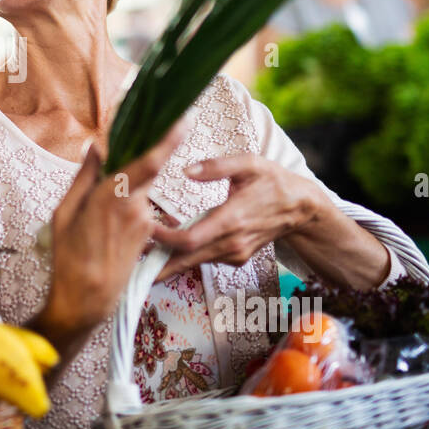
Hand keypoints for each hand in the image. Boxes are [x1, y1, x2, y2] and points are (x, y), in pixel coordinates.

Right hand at [34, 119, 193, 347]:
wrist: (87, 299)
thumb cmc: (69, 256)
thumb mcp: (65, 212)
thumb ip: (84, 176)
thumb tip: (95, 147)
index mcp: (113, 197)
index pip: (149, 161)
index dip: (168, 139)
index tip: (182, 118)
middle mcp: (135, 206)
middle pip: (145, 170)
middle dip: (141, 156)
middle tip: (122, 160)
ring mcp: (144, 222)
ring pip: (139, 190)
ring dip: (125, 188)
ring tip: (98, 214)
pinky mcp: (147, 234)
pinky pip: (138, 208)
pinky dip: (125, 206)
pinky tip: (106, 226)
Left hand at [151, 154, 323, 279]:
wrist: (300, 208)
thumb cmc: (272, 181)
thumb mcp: (249, 164)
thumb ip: (217, 167)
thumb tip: (187, 170)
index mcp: (231, 219)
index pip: (189, 239)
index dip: (163, 241)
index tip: (142, 232)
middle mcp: (232, 242)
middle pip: (186, 261)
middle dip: (157, 264)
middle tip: (128, 265)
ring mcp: (235, 254)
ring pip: (194, 262)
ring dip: (168, 261)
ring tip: (139, 258)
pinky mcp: (236, 258)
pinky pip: (205, 259)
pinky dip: (185, 257)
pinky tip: (166, 251)